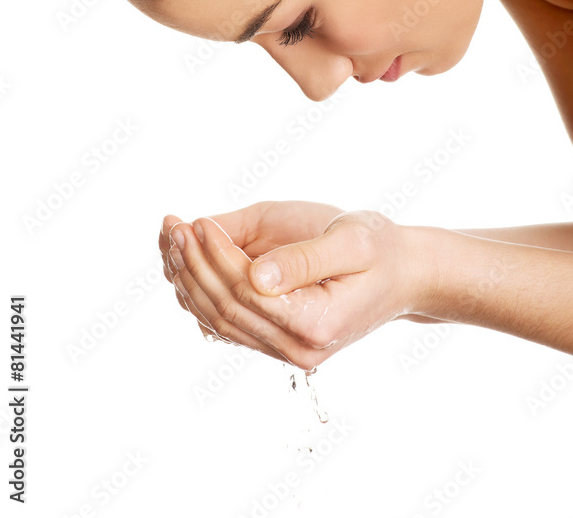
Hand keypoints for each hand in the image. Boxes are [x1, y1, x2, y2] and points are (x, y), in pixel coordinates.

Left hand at [159, 201, 430, 370]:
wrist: (402, 274)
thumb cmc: (380, 249)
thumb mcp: (353, 242)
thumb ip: (305, 259)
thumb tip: (255, 273)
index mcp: (316, 324)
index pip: (248, 292)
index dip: (216, 256)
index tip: (197, 221)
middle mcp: (297, 349)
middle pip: (227, 308)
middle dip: (193, 264)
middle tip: (172, 225)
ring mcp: (285, 350)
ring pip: (218, 319)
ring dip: (188, 278)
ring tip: (170, 237)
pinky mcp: (276, 339)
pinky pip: (226, 321)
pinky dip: (200, 291)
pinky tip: (184, 260)